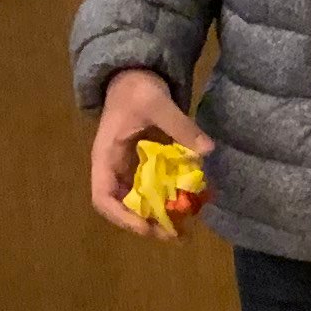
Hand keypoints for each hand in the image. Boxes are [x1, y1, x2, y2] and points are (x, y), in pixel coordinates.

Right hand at [87, 69, 211, 238]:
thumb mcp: (157, 103)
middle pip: (123, 208)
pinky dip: (172, 199)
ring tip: (185, 230)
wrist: (135, 75)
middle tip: (175, 235)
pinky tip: (193, 204)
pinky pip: (156, 188)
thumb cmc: (136, 89)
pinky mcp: (146, 165)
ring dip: (161, 217)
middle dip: (147, 224)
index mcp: (106, 157)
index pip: (103, 197)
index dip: (121, 216)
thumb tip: (207, 150)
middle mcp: (115, 169)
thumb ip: (181, 125)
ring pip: (141, 202)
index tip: (146, 226)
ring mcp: (130, 169)